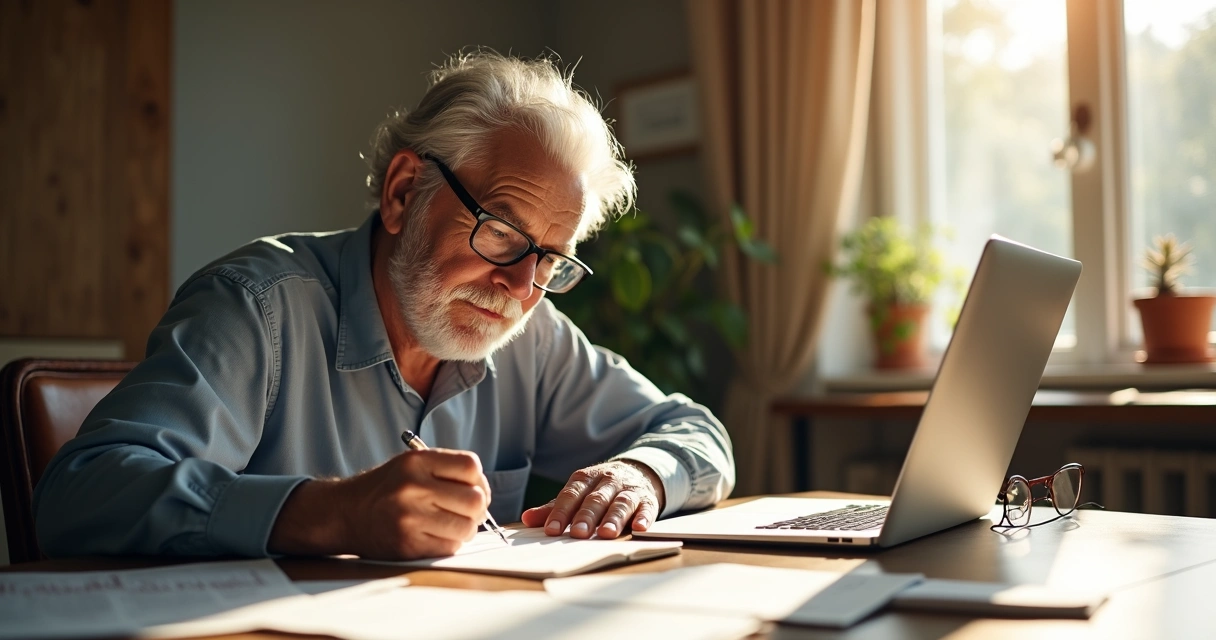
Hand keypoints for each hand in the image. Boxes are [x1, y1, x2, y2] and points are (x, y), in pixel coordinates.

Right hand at [269, 448, 490, 559]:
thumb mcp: (410, 464)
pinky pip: (450, 547)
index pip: (471, 467)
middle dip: (476, 508)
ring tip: (450, 525)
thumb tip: (483, 492)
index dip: (479, 481)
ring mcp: (409, 518)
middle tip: (465, 511)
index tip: (473, 489)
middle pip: (475, 500)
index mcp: (416, 462)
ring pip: (467, 527)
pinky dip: (449, 544)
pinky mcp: (407, 545)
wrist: (345, 513)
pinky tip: (435, 536)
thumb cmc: (386, 488)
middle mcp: (413, 487)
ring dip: (465, 529)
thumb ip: (446, 470)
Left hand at [521, 460, 664, 539]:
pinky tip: (639, 528)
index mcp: (586, 479)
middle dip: (586, 516)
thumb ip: (555, 508)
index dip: (561, 512)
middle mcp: (607, 481)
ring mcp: (629, 490)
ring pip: (620, 502)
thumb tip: (526, 519)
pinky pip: (647, 507)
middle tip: (578, 533)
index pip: (571, 495)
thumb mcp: (578, 494)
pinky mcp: (648, 499)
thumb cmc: (600, 489)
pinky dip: (644, 517)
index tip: (552, 530)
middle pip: (595, 499)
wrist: (637, 472)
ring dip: (613, 518)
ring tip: (606, 534)